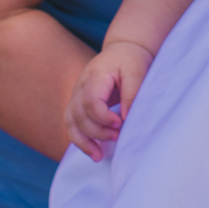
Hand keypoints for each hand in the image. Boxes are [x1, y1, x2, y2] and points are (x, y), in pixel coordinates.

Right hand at [65, 40, 151, 160]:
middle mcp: (80, 86)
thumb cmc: (131, 60)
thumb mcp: (137, 71)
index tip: (120, 123)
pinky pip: (72, 125)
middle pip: (79, 115)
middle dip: (97, 131)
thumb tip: (126, 118)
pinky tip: (93, 152)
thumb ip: (132, 93)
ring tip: (99, 156)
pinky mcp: (79, 104)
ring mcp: (76, 96)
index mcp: (94, 76)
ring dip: (84, 141)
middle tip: (117, 136)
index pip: (90, 101)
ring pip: (71, 122)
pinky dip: (80, 140)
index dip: (103, 117)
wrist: (123, 51)